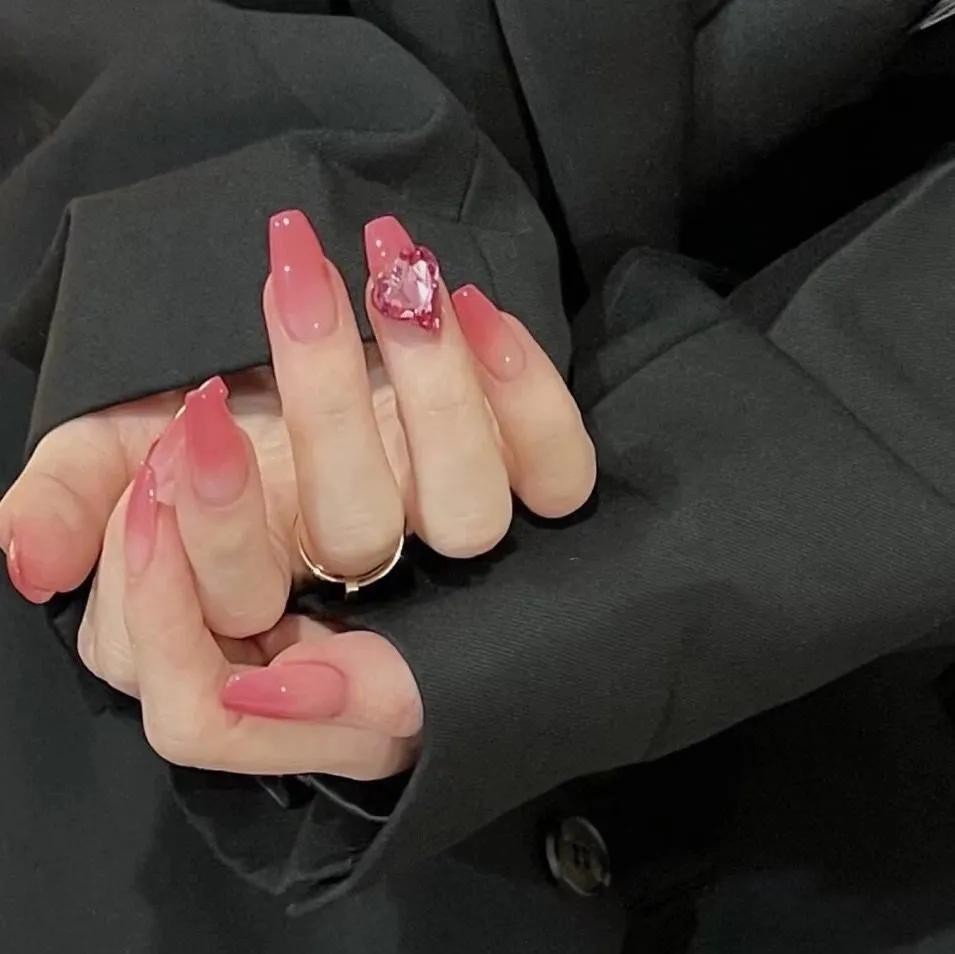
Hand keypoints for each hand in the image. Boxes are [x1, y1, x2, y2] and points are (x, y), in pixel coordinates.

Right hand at [0, 211, 594, 775]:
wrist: (311, 345)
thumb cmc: (210, 414)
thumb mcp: (116, 443)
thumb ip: (71, 497)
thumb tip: (25, 557)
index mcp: (262, 597)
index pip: (228, 650)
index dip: (204, 557)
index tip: (183, 429)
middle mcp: (366, 584)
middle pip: (355, 541)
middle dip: (319, 409)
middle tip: (289, 280)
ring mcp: (456, 538)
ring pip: (469, 508)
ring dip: (430, 379)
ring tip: (386, 266)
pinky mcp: (529, 487)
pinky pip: (560, 469)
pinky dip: (529, 390)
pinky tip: (472, 304)